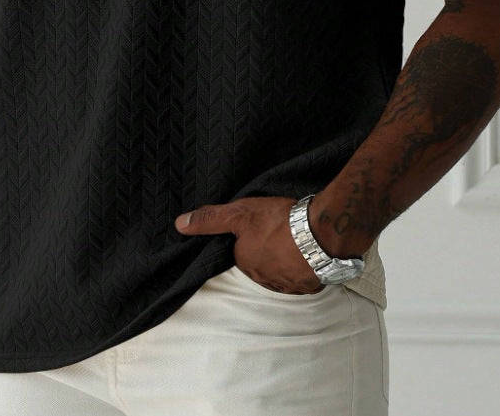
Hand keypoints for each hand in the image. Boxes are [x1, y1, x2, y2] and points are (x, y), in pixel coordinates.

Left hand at [174, 195, 325, 294]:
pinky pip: (302, 278)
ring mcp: (287, 285)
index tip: (260, 226)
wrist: (320, 233)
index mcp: (245, 262)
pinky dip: (303, 267)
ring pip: (281, 272)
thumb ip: (210, 219)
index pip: (242, 251)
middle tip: (278, 231)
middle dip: (268, 250)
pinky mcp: (308, 286)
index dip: (250, 237)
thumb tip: (179, 224)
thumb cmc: (278, 221)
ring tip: (295, 240)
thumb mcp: (239, 213)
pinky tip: (308, 252)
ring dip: (286, 260)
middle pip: (262, 263)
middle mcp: (264, 279)